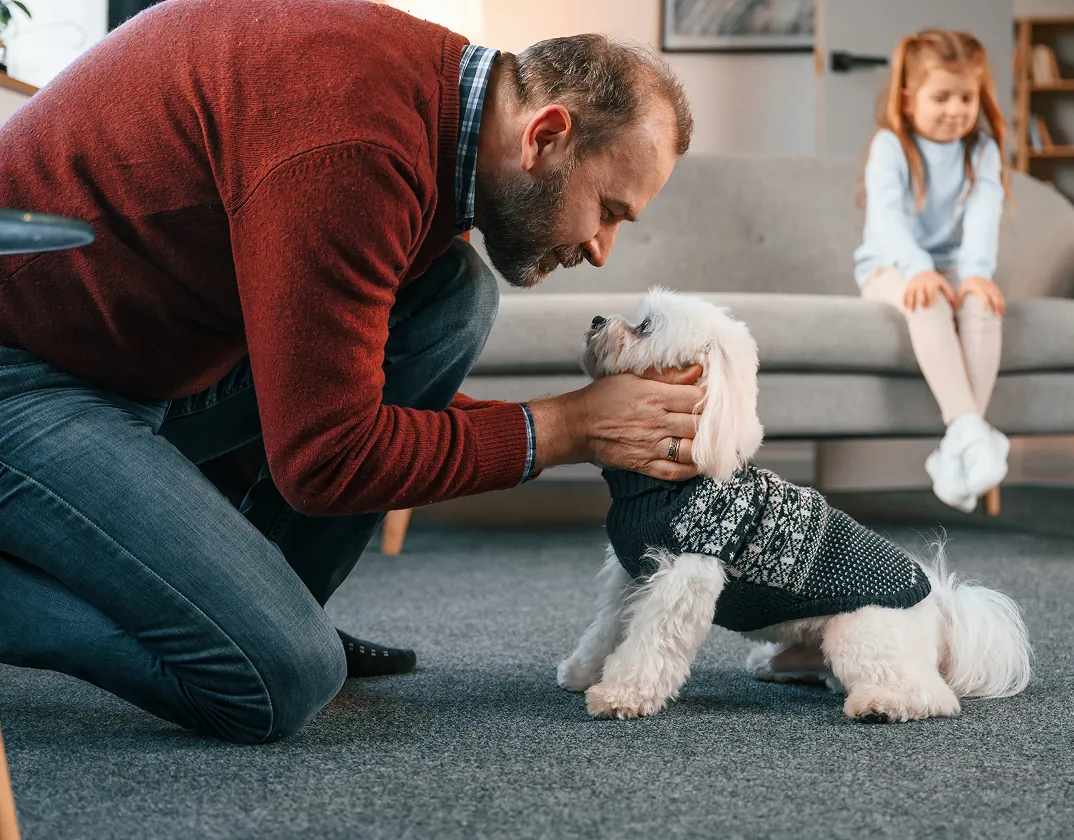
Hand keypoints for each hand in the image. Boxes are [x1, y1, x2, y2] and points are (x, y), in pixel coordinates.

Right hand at [528, 365, 704, 481]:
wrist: (578, 425)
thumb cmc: (604, 397)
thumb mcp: (633, 376)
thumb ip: (667, 375)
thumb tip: (695, 371)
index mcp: (654, 396)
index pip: (695, 398)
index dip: (709, 398)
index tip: (712, 398)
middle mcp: (655, 422)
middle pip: (698, 425)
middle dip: (711, 423)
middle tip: (717, 421)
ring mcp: (650, 446)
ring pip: (691, 450)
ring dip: (704, 447)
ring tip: (710, 442)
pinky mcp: (643, 464)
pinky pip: (674, 472)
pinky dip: (690, 470)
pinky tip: (697, 463)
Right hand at [904, 270, 956, 310]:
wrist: (922, 270)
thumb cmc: (934, 280)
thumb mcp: (943, 283)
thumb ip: (949, 293)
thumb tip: (955, 303)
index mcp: (931, 284)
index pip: (931, 293)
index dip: (931, 300)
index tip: (930, 305)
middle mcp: (922, 284)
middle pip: (921, 294)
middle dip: (922, 302)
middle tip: (923, 307)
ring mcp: (914, 285)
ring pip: (911, 295)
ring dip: (911, 303)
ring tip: (911, 310)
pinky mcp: (908, 286)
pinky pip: (905, 293)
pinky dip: (904, 300)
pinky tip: (905, 306)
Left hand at [957, 276, 1005, 314]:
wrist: (975, 272)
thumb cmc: (968, 284)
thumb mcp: (962, 290)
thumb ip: (958, 299)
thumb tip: (954, 309)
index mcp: (979, 288)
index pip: (984, 297)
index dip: (986, 304)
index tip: (985, 311)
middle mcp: (988, 288)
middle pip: (995, 298)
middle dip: (997, 307)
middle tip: (996, 316)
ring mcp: (993, 287)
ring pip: (1000, 297)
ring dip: (1001, 306)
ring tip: (1000, 315)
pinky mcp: (996, 288)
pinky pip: (1001, 295)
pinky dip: (1002, 302)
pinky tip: (1002, 309)